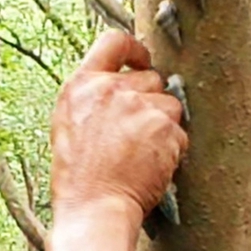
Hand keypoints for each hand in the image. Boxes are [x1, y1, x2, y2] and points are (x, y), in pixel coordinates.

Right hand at [49, 31, 188, 221]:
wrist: (93, 208)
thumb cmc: (79, 178)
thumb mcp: (70, 125)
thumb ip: (94, 99)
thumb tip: (122, 85)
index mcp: (82, 86)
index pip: (114, 42)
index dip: (135, 49)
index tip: (143, 61)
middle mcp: (111, 89)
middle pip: (151, 78)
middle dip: (151, 102)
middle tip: (136, 135)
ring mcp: (139, 107)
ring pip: (170, 105)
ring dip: (164, 127)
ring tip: (142, 155)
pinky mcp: (164, 128)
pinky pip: (180, 133)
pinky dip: (172, 151)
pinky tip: (151, 167)